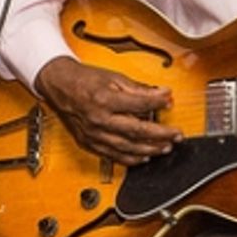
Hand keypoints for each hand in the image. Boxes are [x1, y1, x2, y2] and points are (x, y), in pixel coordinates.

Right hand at [33, 57, 181, 166]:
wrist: (59, 86)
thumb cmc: (85, 80)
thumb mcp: (114, 77)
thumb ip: (139, 89)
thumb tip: (162, 95)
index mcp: (105, 99)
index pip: (139, 104)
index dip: (158, 103)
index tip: (170, 102)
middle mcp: (99, 119)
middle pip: (136, 130)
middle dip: (160, 134)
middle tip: (176, 135)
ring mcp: (94, 134)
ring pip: (127, 147)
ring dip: (150, 149)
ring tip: (165, 147)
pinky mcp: (89, 143)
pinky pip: (113, 156)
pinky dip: (131, 159)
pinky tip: (144, 157)